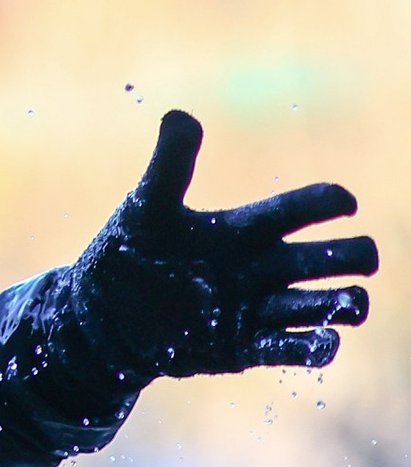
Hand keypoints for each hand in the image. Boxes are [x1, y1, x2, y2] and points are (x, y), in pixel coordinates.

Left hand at [77, 110, 375, 377]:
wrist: (104, 318)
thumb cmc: (128, 254)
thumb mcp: (146, 208)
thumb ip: (169, 165)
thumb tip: (178, 116)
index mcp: (246, 229)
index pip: (300, 208)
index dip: (330, 202)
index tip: (346, 204)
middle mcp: (261, 268)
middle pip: (327, 258)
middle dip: (355, 255)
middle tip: (363, 262)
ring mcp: (255, 310)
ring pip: (321, 305)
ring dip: (346, 305)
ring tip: (348, 307)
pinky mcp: (244, 349)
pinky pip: (291, 350)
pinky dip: (315, 348)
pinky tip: (325, 344)